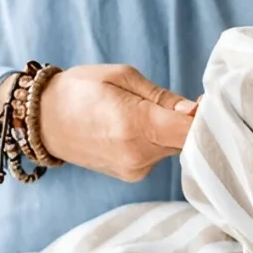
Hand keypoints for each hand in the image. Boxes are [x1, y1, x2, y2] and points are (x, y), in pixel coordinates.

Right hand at [0, 64, 196, 181]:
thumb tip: (193, 111)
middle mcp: (137, 154)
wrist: (42, 120)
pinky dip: (158, 141)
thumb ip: (161, 97)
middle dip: (190, 122)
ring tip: (151, 111)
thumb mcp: (122, 77)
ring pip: (173, 149)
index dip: (207, 117)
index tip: (209, 102)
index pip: (191, 130)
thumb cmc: (80, 88)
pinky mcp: (131, 175)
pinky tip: (139, 127)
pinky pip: (158, 155)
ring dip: (173, 132)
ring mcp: (134, 169)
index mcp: (136, 125)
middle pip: (186, 141)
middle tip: (187, 100)